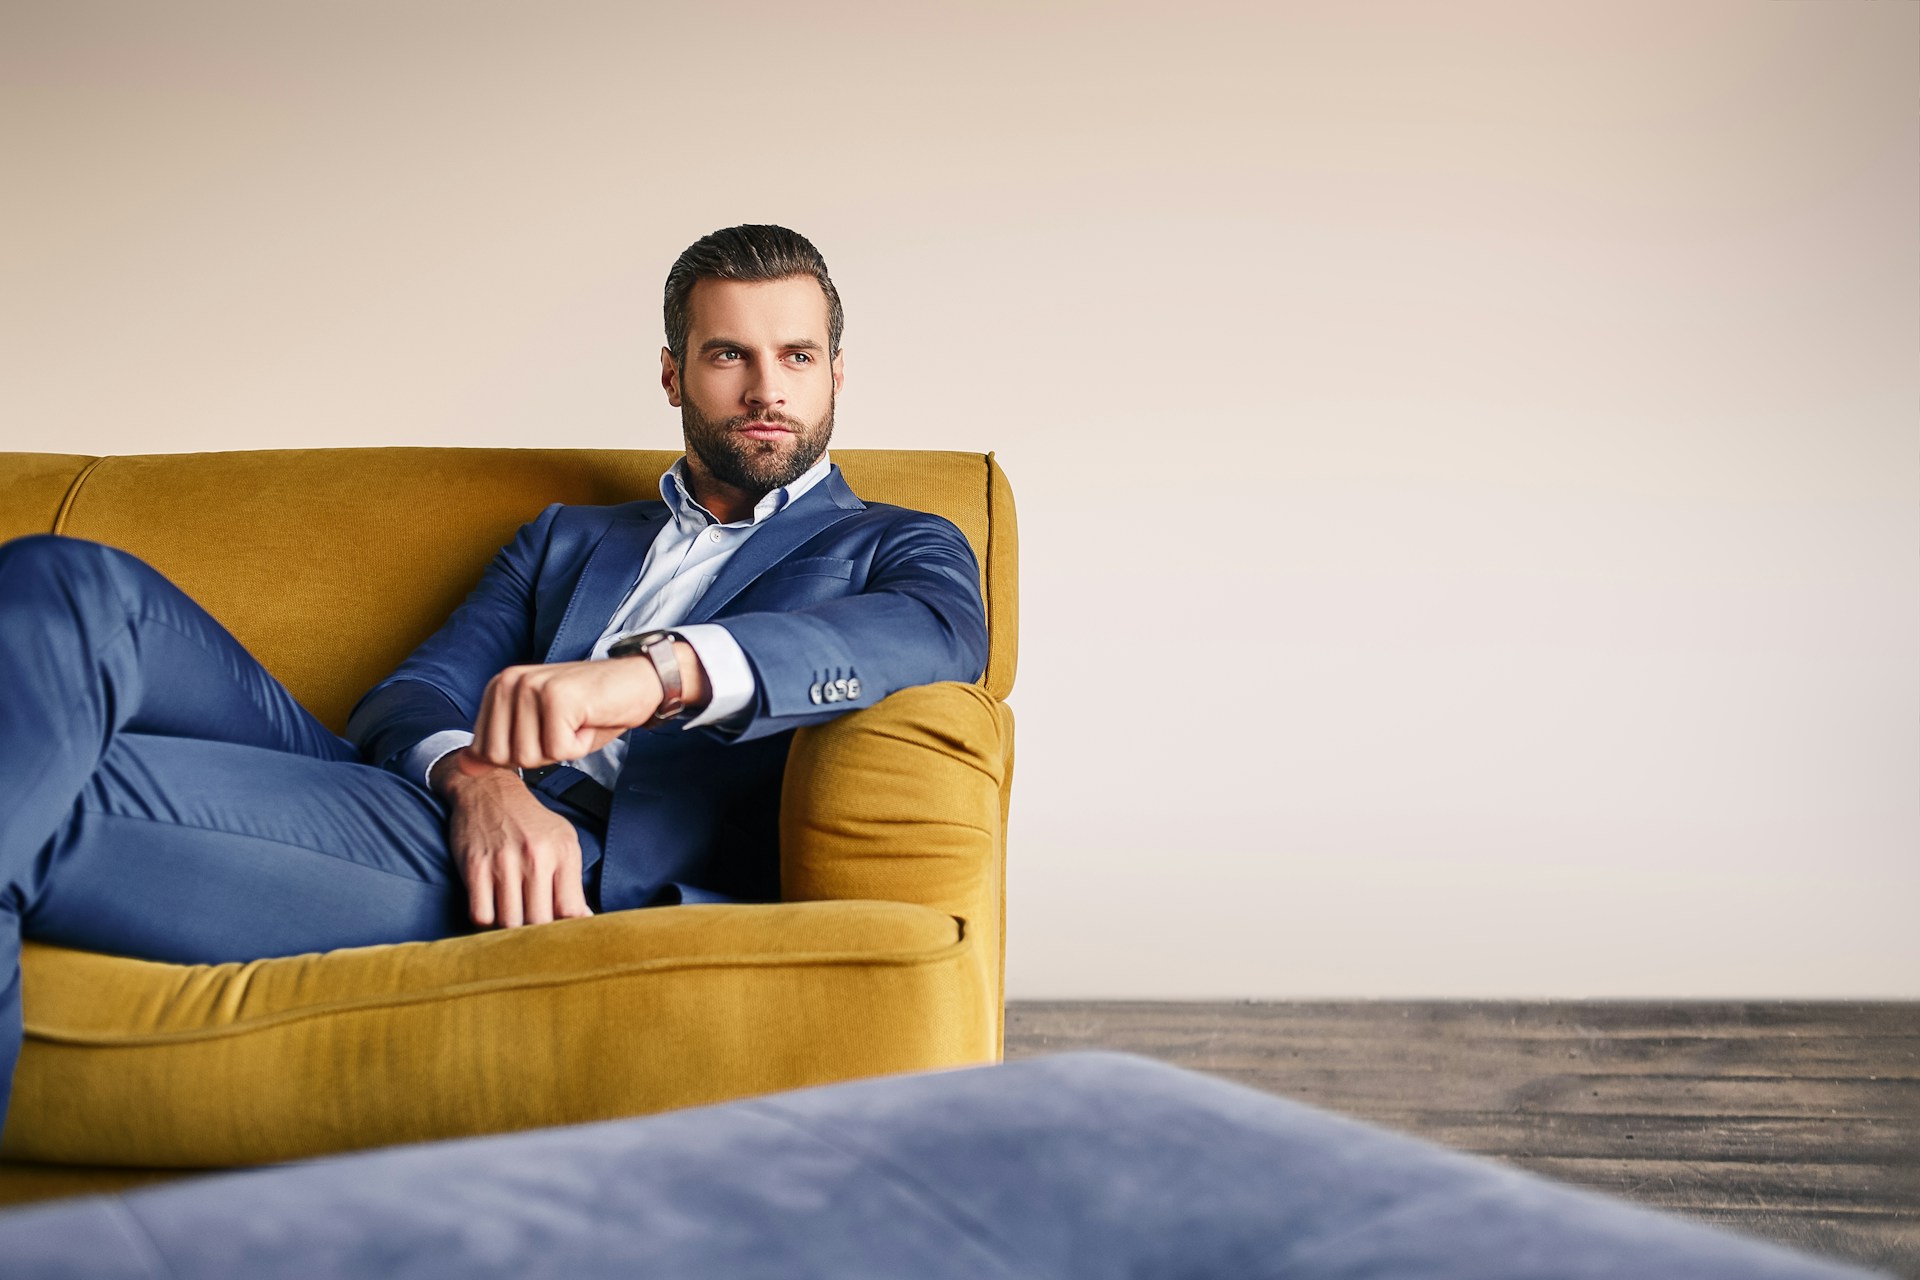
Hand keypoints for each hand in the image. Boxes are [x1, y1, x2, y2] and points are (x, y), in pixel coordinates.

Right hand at [434, 749, 591, 927]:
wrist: (488, 790)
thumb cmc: (530, 821)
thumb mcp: (563, 841)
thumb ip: (573, 881)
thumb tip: (584, 919)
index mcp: (561, 853)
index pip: (570, 910)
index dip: (567, 931)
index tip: (562, 935)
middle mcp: (534, 858)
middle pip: (539, 922)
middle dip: (538, 933)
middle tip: (534, 929)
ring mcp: (502, 863)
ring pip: (509, 922)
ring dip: (511, 929)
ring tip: (515, 918)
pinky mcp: (474, 867)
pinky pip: (480, 914)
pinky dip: (486, 920)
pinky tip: (493, 909)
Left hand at [468, 645, 710, 770]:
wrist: (637, 683)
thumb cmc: (591, 710)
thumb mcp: (538, 730)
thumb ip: (500, 745)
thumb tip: (463, 766)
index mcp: (498, 688)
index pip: (485, 751)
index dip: (522, 755)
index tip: (548, 731)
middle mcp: (509, 682)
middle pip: (505, 758)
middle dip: (540, 756)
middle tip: (565, 730)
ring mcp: (531, 686)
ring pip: (530, 756)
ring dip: (562, 750)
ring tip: (577, 723)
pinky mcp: (557, 697)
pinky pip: (559, 751)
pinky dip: (580, 746)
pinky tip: (589, 720)